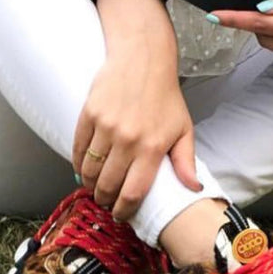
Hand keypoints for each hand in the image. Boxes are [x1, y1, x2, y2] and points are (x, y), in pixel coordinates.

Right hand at [73, 0, 201, 220]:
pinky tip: (85, 168)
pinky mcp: (89, 115)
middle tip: (107, 201)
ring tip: (96, 186)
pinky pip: (78, 150)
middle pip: (107, 186)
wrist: (143, 59)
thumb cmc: (165, 96)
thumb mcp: (183, 128)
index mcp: (153, 147)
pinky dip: (79, 164)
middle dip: (105, 200)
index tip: (121, 214)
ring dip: (90, 184)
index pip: (133, 193)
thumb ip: (186, 161)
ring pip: (89, 171)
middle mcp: (128, 140)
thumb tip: (194, 188)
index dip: (124, 210)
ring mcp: (106, 127)